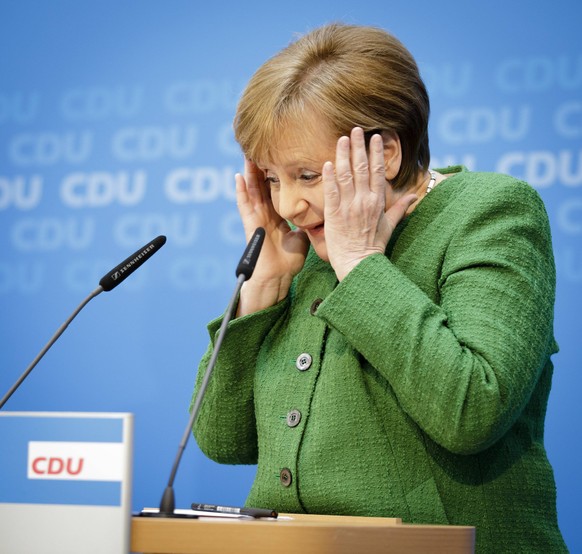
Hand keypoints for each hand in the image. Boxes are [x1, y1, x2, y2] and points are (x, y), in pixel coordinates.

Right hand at [235, 159, 309, 313]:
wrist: (278, 277)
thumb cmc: (288, 262)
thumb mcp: (301, 237)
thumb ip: (305, 224)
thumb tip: (317, 216)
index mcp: (277, 217)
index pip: (276, 190)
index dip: (276, 175)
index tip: (280, 157)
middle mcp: (265, 215)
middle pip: (262, 186)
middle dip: (261, 167)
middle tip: (261, 148)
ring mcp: (256, 219)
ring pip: (252, 191)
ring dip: (249, 173)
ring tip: (247, 155)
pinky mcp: (251, 225)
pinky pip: (244, 205)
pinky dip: (240, 191)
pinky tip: (238, 177)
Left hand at [322, 127, 416, 280]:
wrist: (358, 263)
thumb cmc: (373, 246)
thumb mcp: (390, 225)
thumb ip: (400, 208)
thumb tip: (415, 197)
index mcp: (378, 202)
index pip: (377, 172)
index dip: (375, 153)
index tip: (374, 137)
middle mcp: (364, 200)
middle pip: (362, 168)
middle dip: (358, 147)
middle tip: (355, 129)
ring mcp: (349, 206)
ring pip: (346, 175)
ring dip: (343, 155)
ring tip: (341, 139)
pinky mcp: (334, 214)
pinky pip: (332, 192)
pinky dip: (329, 177)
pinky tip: (327, 163)